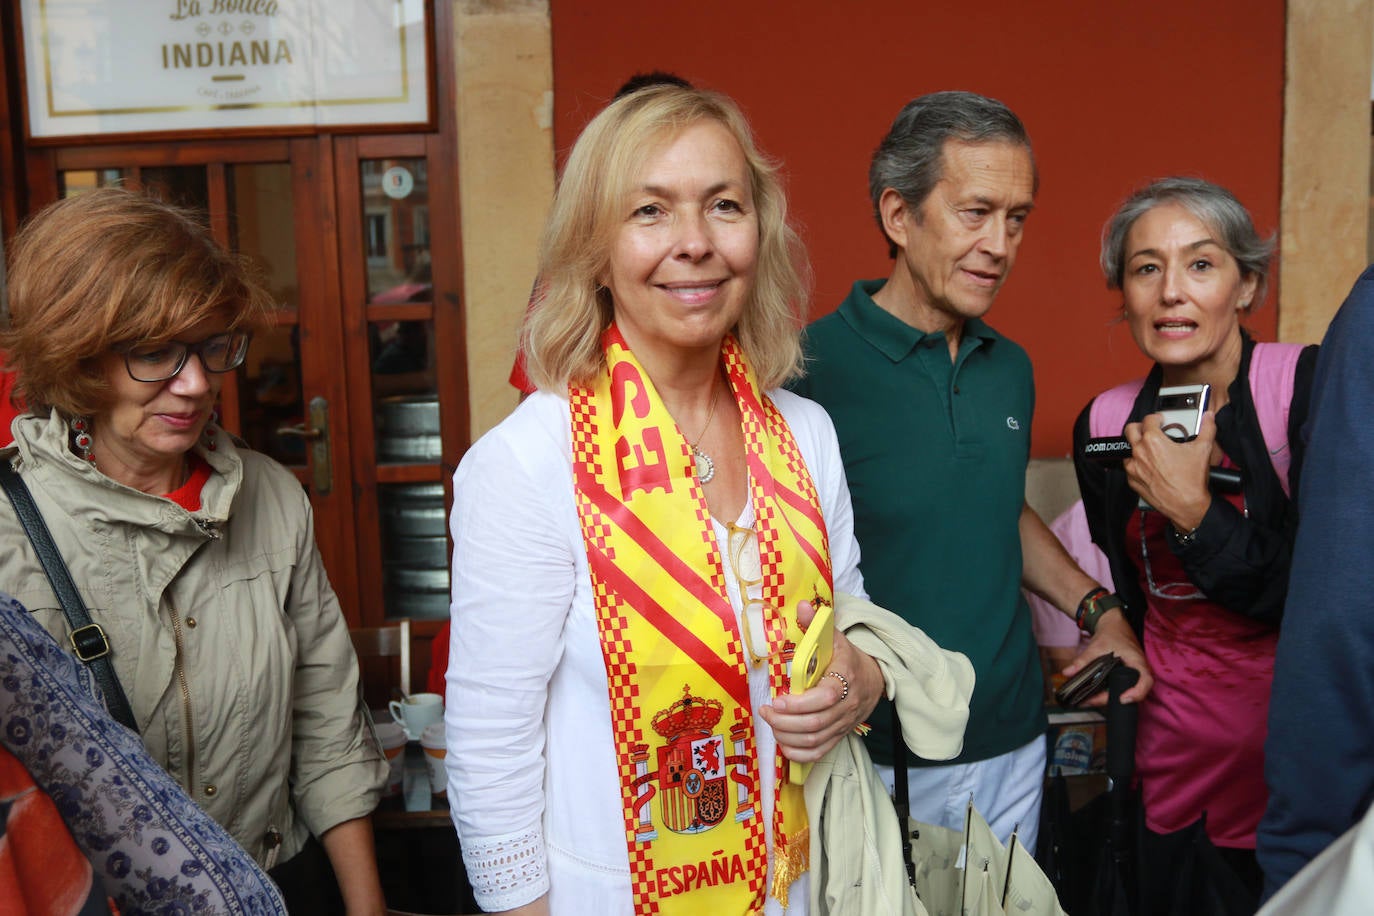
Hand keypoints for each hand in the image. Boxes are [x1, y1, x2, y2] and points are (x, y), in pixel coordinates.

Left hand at [759, 600, 882, 762]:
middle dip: (784, 721)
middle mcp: (846, 706)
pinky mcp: (839, 736)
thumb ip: (816, 624)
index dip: (799, 704)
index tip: (777, 699)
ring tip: (771, 723)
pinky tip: (783, 743)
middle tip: (766, 711)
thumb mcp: (834, 638)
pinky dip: (798, 753)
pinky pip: (818, 753)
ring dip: (786, 736)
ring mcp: (843, 724)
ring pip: (814, 741)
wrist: (873, 679)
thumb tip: (801, 605)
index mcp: (845, 679)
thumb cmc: (847, 658)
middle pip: (815, 724)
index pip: (825, 698)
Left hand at [1059, 608, 1152, 705]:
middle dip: (1113, 699)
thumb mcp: (1096, 647)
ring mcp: (1134, 673)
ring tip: (1088, 701)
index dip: (1138, 692)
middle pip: (1132, 691)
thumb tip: (1067, 673)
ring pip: (1124, 690)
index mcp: (1137, 661)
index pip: (1146, 681)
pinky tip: (1094, 695)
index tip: (1123, 699)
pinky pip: (1120, 686)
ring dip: (1108, 698)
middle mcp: (1139, 670)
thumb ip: (1082, 661)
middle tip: (1092, 701)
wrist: (1114, 625)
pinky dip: (1108, 692)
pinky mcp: (1127, 674)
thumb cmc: (1111, 633)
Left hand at [1123, 411, 1216, 532]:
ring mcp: (1133, 468)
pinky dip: (1137, 463)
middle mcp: (1139, 452)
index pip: (1148, 420)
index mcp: (1153, 441)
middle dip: (1140, 427)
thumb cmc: (1192, 480)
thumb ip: (1207, 428)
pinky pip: (1129, 467)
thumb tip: (1209, 417)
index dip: (1156, 417)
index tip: (1160, 420)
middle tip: (1150, 430)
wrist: (1187, 505)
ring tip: (1150, 448)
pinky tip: (1149, 465)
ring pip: (1128, 449)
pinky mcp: (1132, 481)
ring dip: (1137, 446)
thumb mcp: (1203, 449)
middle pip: (1130, 430)